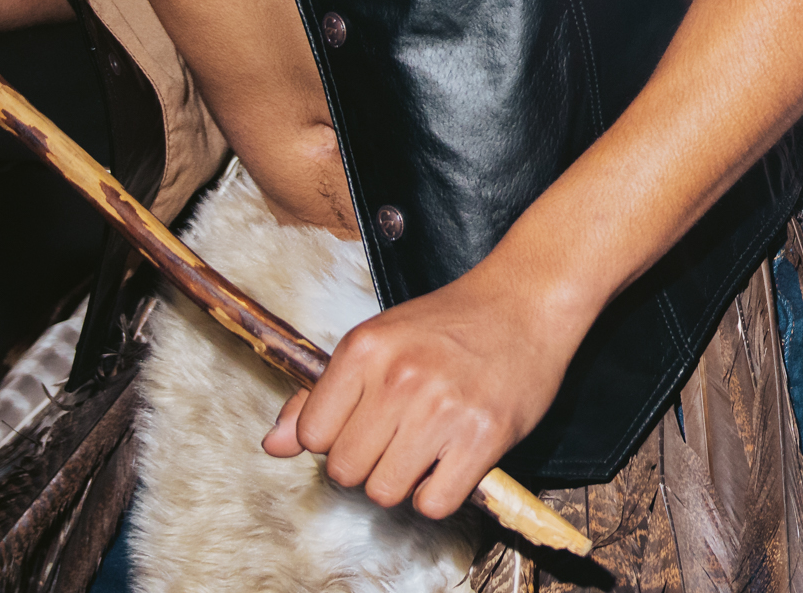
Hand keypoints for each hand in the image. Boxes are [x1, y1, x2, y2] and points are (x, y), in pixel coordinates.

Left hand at [263, 265, 589, 520]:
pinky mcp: (484, 436)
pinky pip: (433, 503)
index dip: (335, 437)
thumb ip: (321, 393)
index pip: (312, 436)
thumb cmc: (451, 321)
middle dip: (367, 462)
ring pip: (384, 492)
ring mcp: (443, 408)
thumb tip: (274, 445)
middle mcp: (400, 376)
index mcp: (365, 348)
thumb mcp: (378, 340)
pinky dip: (438, 493)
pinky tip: (451, 461)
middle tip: (399, 434)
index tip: (364, 422)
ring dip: (402, 480)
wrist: (527, 300)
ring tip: (426, 446)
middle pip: (345, 470)